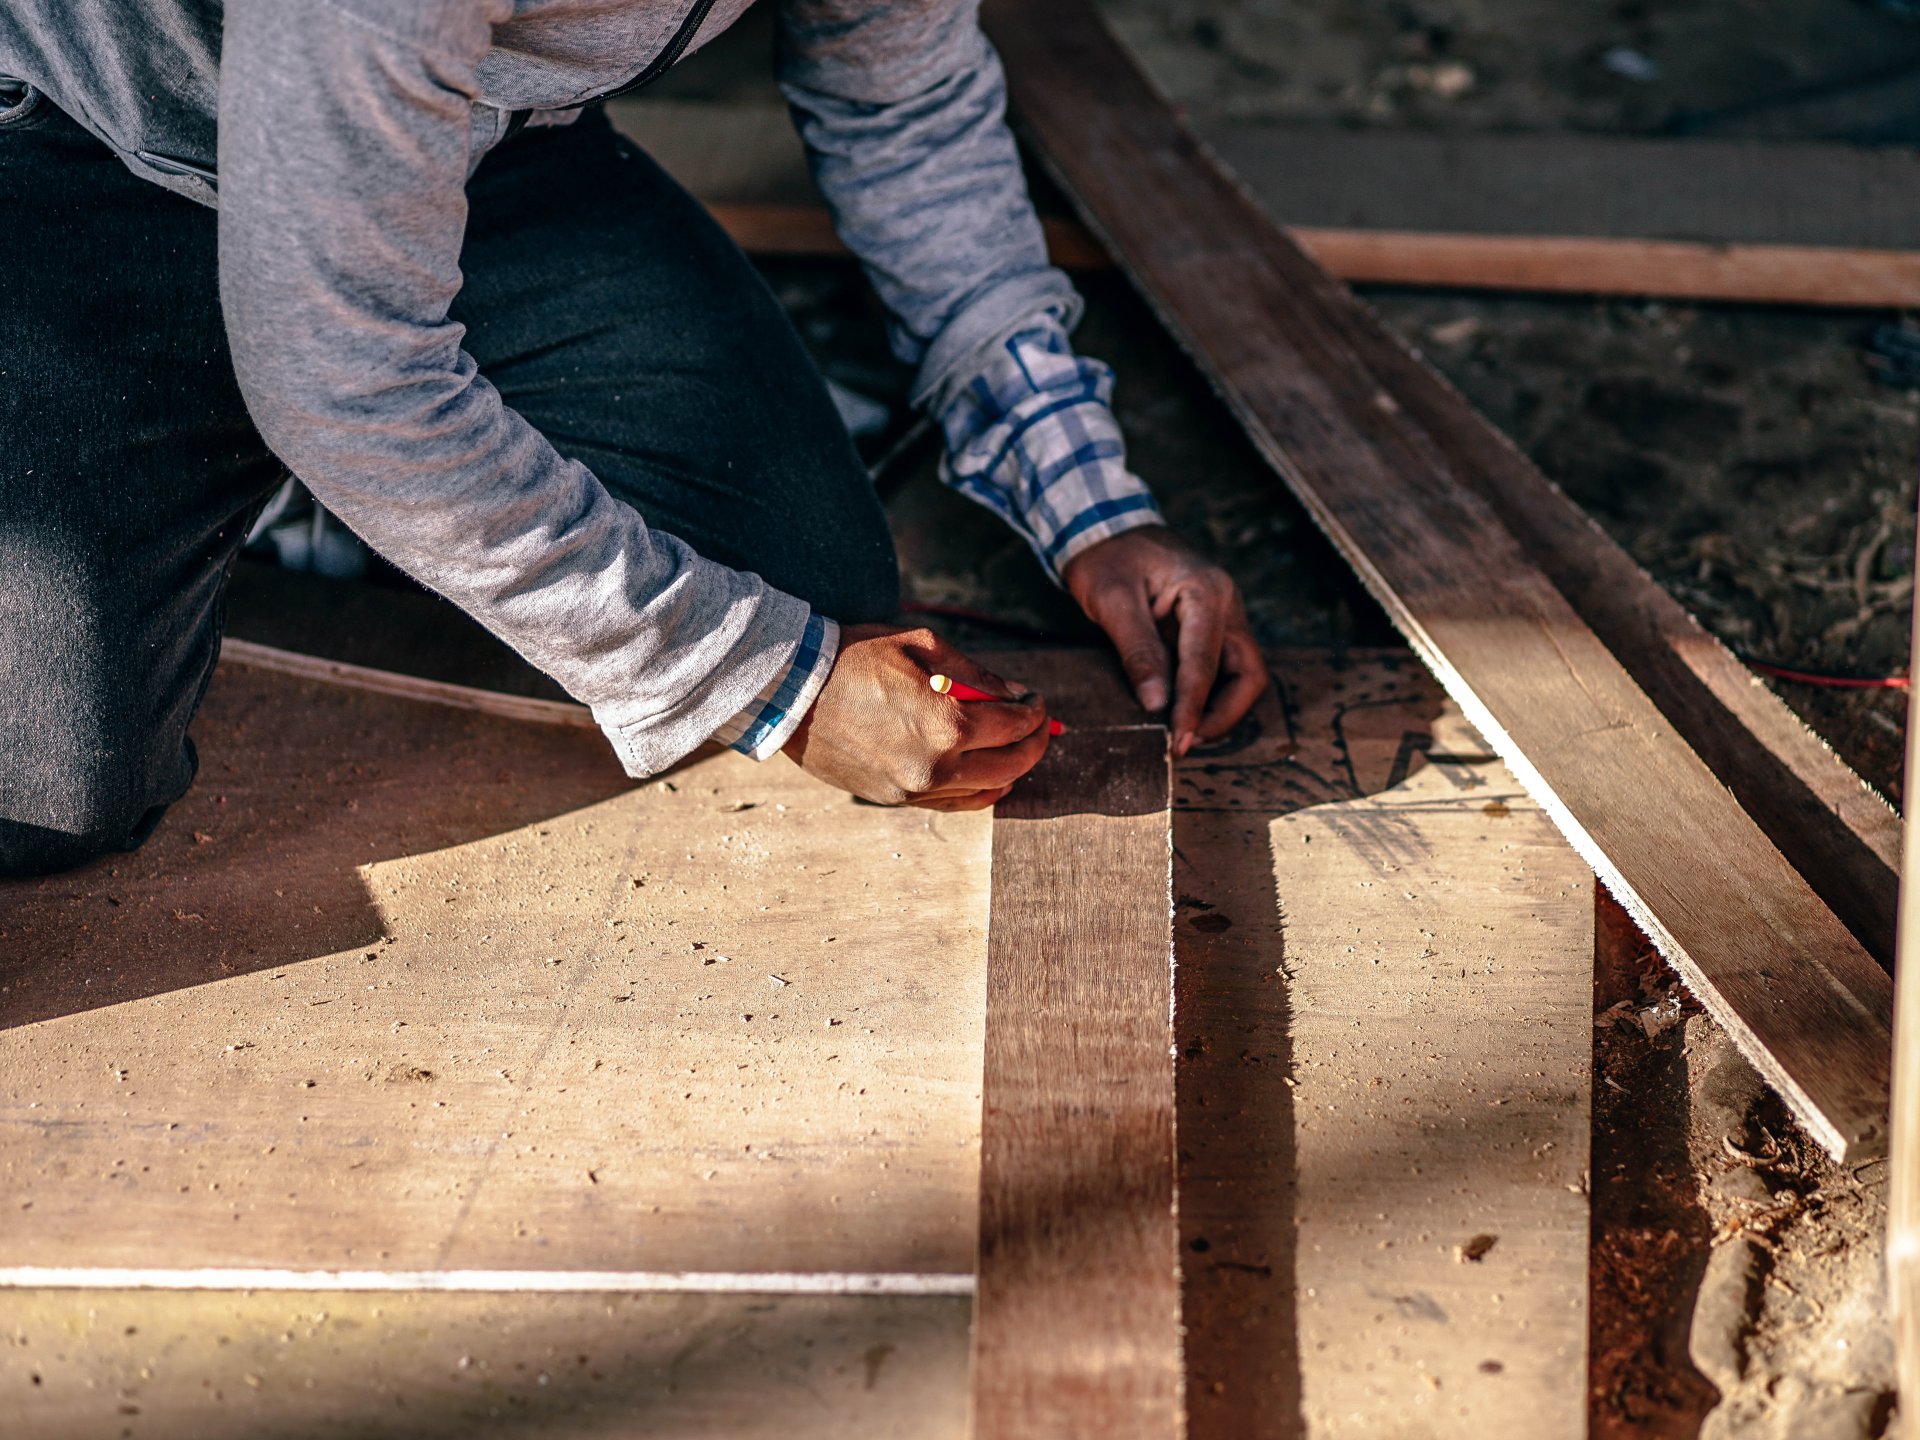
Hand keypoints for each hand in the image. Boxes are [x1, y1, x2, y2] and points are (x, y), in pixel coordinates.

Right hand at [782, 624, 1052, 809]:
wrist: (791, 691)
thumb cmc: (853, 657)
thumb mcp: (921, 646)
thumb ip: (976, 673)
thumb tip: (1014, 694)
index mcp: (946, 723)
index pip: (1014, 725)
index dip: (1036, 711)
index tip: (1036, 699)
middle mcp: (935, 765)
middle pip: (1011, 764)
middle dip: (1035, 742)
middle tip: (1039, 724)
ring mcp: (913, 789)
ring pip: (986, 790)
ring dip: (1011, 768)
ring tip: (1017, 746)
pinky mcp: (895, 799)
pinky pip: (953, 804)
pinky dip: (981, 791)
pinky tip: (991, 776)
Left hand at [1062, 526, 1266, 755]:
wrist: (1107, 527)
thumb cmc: (1107, 557)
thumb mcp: (1112, 600)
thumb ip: (1137, 651)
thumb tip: (1156, 703)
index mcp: (1207, 591)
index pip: (1207, 663)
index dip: (1193, 707)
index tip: (1177, 740)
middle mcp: (1227, 604)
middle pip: (1249, 673)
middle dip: (1223, 714)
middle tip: (1186, 741)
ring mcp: (1225, 615)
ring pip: (1243, 674)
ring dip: (1220, 708)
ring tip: (1183, 731)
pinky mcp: (1212, 626)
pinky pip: (1224, 668)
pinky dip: (1210, 694)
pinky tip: (1182, 711)